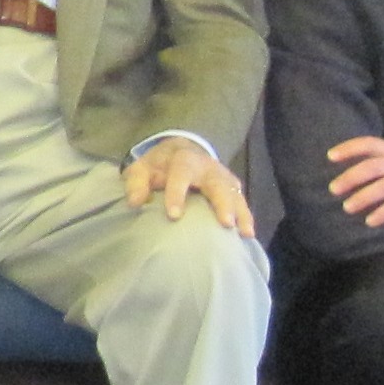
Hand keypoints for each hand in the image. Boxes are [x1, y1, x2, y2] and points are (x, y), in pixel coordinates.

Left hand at [123, 136, 257, 235]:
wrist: (181, 150)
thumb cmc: (159, 165)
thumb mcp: (142, 168)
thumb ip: (136, 183)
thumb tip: (134, 202)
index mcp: (182, 160)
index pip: (181, 175)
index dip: (177, 194)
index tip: (174, 216)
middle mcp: (207, 167)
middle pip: (218, 184)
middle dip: (222, 203)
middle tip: (225, 223)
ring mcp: (223, 176)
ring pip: (234, 194)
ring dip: (241, 213)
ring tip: (245, 233)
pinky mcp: (232, 186)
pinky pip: (241, 201)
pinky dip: (247, 216)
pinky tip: (248, 235)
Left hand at [325, 135, 383, 224]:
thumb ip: (382, 159)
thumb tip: (351, 168)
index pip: (369, 143)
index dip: (349, 148)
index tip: (330, 156)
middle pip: (372, 167)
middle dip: (350, 177)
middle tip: (333, 189)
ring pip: (383, 186)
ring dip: (363, 197)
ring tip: (348, 207)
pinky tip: (371, 221)